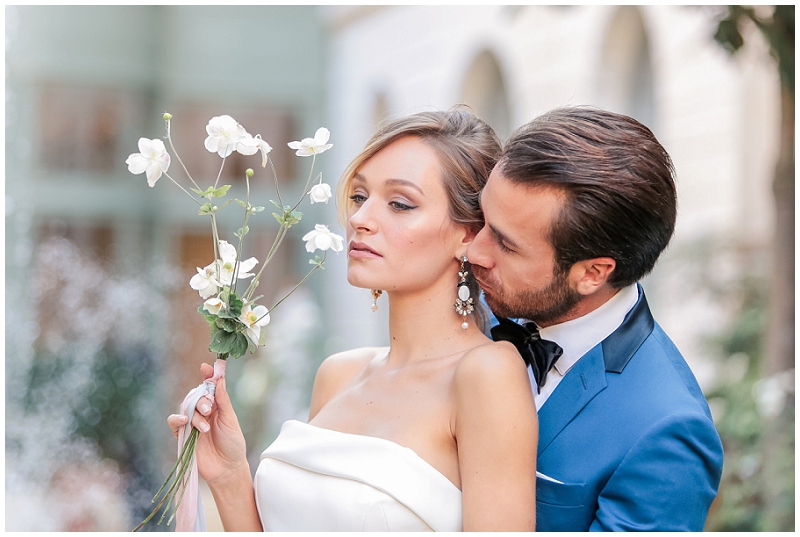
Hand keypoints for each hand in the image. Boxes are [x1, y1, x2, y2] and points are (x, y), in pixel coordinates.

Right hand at [166, 363, 247, 485]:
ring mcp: (193, 423)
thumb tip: (220, 379)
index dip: (207, 376)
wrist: (227, 469)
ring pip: (185, 407)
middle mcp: (203, 412)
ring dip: (194, 413)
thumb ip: (223, 400)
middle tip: (209, 410)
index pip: (209, 387)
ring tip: (204, 427)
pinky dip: (176, 419)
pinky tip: (184, 420)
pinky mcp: (183, 435)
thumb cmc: (233, 444)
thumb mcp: (230, 420)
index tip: (205, 367)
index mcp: (217, 406)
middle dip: (201, 400)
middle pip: (196, 395)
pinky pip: (174, 423)